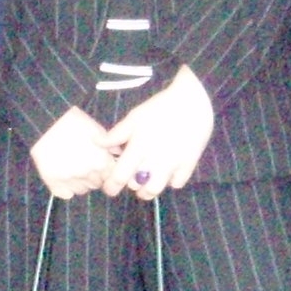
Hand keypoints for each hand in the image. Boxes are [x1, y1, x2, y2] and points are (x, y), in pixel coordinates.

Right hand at [28, 108, 118, 198]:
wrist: (46, 122)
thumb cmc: (72, 123)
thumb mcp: (97, 129)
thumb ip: (110, 145)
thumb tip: (117, 154)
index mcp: (101, 161)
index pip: (111, 177)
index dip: (105, 170)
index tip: (99, 163)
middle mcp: (88, 173)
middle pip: (96, 184)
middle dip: (93, 176)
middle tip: (83, 162)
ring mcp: (71, 179)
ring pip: (82, 190)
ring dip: (80, 181)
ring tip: (72, 165)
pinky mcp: (54, 182)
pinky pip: (66, 194)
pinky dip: (66, 188)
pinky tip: (64, 175)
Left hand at [103, 67, 215, 198]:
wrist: (194, 101)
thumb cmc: (160, 107)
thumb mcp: (135, 117)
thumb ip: (116, 134)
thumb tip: (96, 142)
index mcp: (139, 147)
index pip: (120, 176)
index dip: (111, 186)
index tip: (110, 187)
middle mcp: (155, 159)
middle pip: (137, 186)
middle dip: (130, 185)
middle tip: (130, 178)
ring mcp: (173, 164)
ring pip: (155, 190)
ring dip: (147, 190)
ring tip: (146, 183)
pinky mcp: (189, 164)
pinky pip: (176, 183)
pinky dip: (169, 182)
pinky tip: (167, 173)